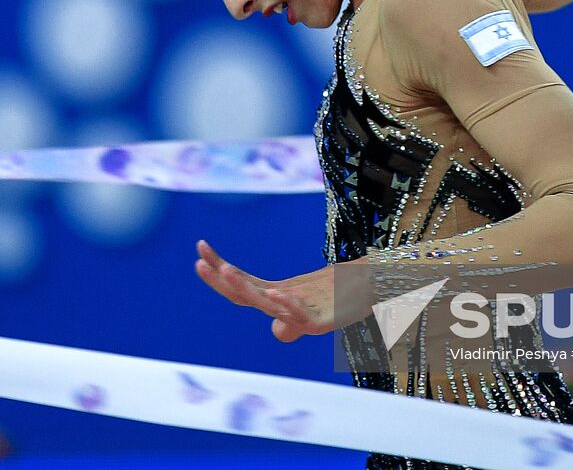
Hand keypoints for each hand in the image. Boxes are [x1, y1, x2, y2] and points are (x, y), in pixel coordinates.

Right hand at [195, 239, 354, 342]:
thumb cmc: (339, 291)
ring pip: (267, 304)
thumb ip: (286, 305)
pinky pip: (302, 316)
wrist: (374, 291)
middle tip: (198, 262)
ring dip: (244, 288)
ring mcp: (302, 316)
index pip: (240, 286)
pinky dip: (287, 306)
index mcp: (277, 297)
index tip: (200, 247)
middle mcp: (284, 308)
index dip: (218, 272)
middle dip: (221, 281)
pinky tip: (274, 292)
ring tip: (226, 270)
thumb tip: (274, 327)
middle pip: (246, 297)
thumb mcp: (307, 293)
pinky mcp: (324, 322)